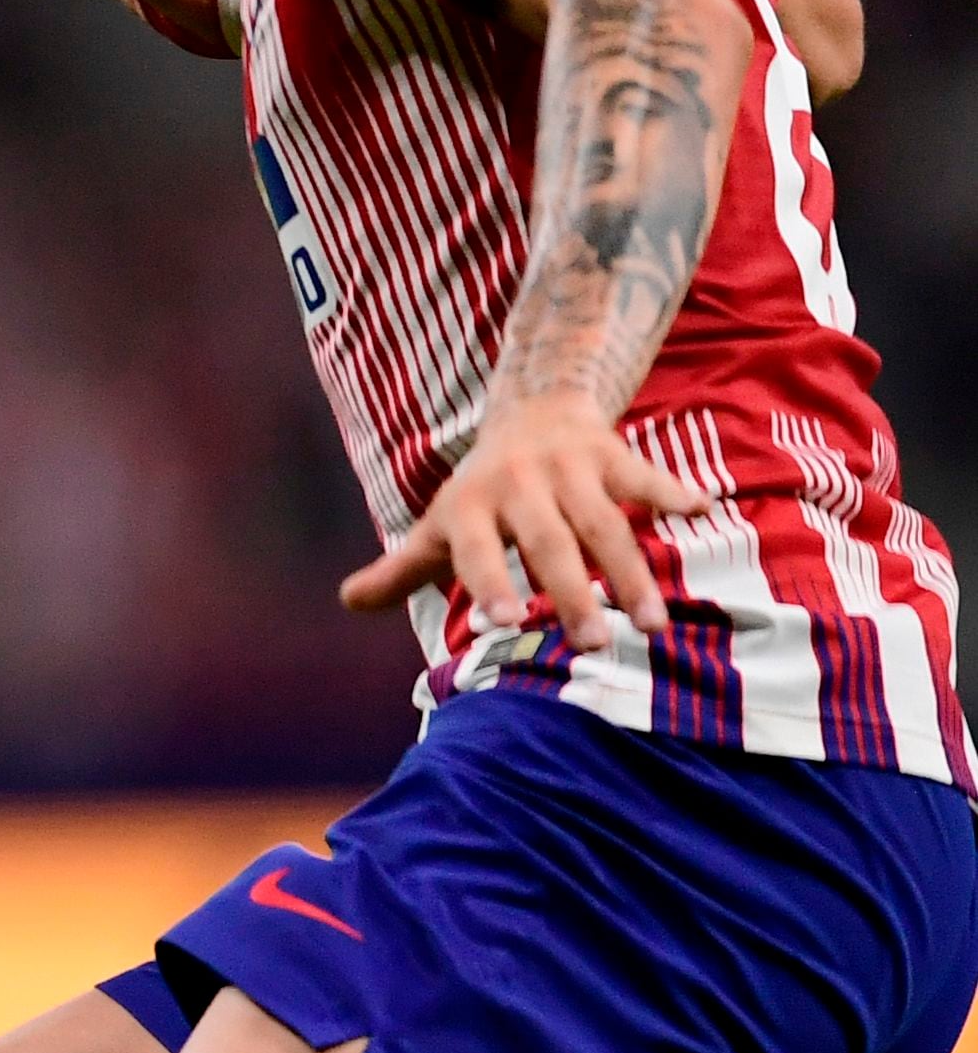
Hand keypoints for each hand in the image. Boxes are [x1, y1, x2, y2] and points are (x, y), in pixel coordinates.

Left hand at [337, 392, 712, 650]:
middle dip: (571, 592)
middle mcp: (516, 485)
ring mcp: (567, 467)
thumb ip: (401, 568)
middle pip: (549, 543)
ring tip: (653, 624)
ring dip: (630, 572)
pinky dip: (674, 494)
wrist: (529, 407)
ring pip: (604, 523)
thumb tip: (347, 602)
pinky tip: (703, 514)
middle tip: (593, 645)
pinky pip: (646, 477)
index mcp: (470, 507)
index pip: (477, 551)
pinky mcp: (613, 453)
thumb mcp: (439, 525)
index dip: (490, 582)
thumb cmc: (482, 491)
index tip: (508, 623)